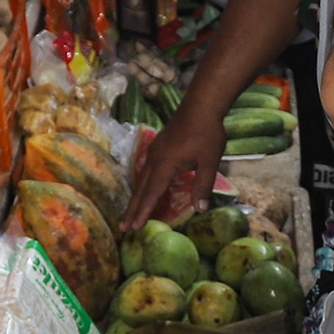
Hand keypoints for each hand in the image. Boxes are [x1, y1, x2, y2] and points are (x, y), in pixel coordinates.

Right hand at [120, 103, 224, 228]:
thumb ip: (203, 186)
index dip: (143, 212)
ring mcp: (155, 152)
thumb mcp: (209, 161)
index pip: (152, 193)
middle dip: (132, 209)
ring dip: (136, 198)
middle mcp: (155, 159)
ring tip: (130, 214)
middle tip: (123, 228)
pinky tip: (144, 190)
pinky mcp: (158, 147)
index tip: (134, 228)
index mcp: (165, 164)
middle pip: (141, 188)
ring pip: (142, 179)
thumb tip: (200, 210)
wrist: (201, 105)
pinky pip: (146, 171)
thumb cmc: (207, 133)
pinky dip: (143, 185)